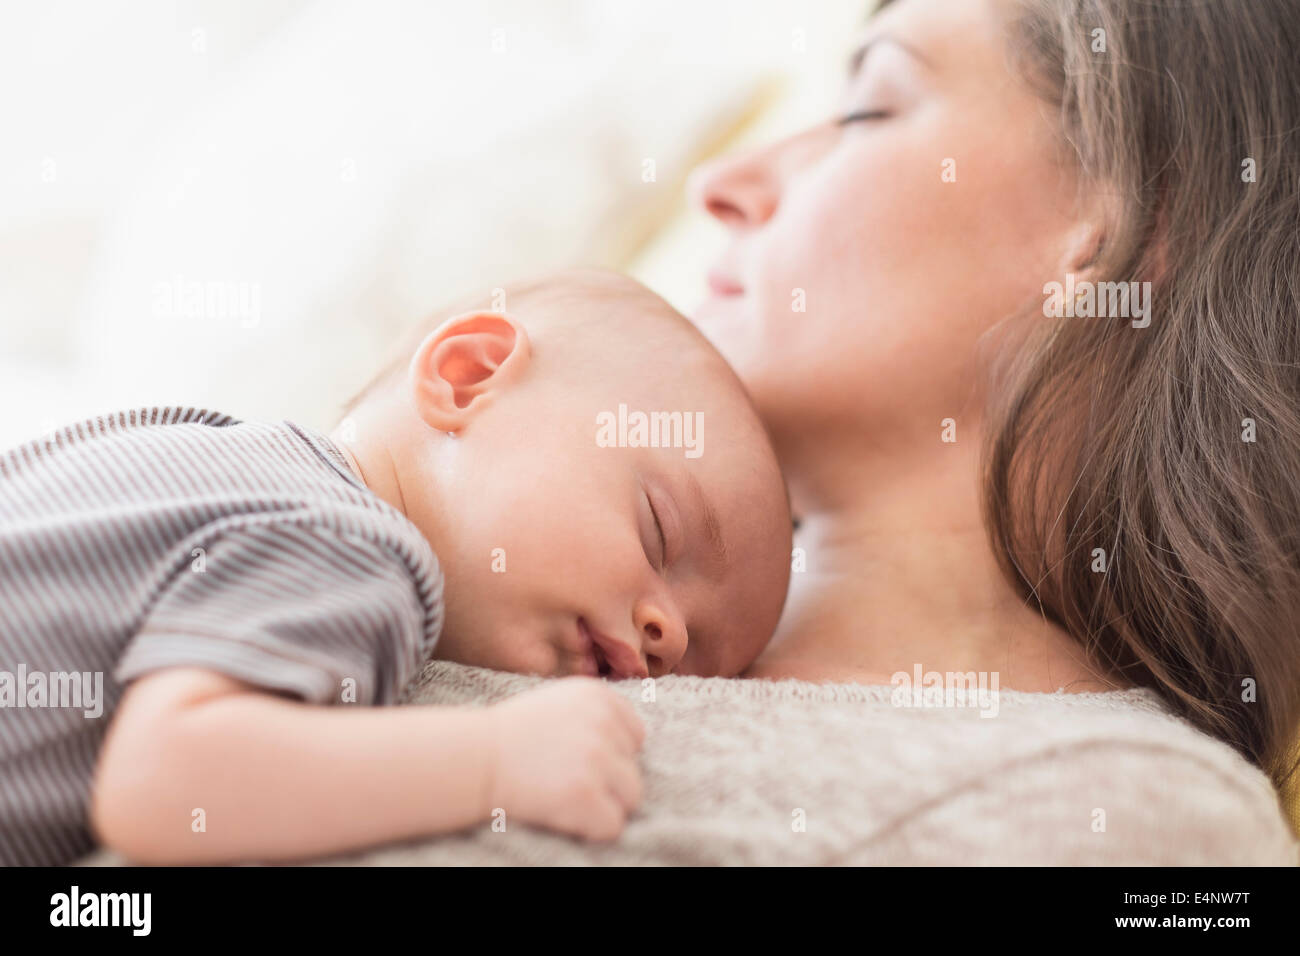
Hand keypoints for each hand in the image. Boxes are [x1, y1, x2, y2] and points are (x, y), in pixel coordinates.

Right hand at [484, 677, 644, 840]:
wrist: (475, 759)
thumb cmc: (513, 736)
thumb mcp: (559, 703)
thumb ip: (597, 714)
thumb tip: (633, 745)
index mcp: (599, 696)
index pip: (636, 735)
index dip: (612, 754)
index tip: (581, 761)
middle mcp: (603, 722)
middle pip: (635, 767)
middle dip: (608, 781)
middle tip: (567, 780)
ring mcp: (595, 758)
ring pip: (632, 797)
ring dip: (605, 805)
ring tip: (567, 797)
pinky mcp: (584, 793)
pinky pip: (613, 825)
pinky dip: (592, 829)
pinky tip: (563, 813)